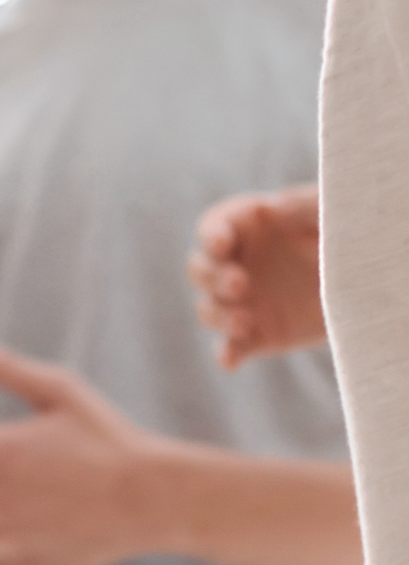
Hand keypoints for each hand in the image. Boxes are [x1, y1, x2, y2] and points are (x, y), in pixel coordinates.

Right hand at [188, 183, 324, 368]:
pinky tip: (229, 360)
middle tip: (240, 283)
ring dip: (217, 316)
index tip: (221, 245)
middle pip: (200, 269)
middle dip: (212, 277)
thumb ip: (297, 205)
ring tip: (243, 322)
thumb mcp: (323, 212)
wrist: (364, 279)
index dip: (211, 236)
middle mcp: (234, 263)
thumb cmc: (337, 232)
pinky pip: (232, 347)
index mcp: (242, 227)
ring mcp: (242, 302)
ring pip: (208, 309)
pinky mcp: (257, 335)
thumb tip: (270, 207)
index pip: (212, 228)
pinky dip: (226, 354)